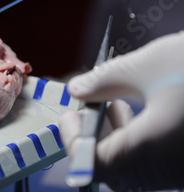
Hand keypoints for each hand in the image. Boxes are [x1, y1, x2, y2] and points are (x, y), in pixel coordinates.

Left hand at [60, 31, 183, 190]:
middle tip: (94, 104)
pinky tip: (149, 109)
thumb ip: (105, 81)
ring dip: (119, 137)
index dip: (73, 138)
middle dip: (95, 136)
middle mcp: (168, 172)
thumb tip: (77, 90)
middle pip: (114, 169)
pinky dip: (144, 141)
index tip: (69, 112)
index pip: (90, 163)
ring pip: (139, 167)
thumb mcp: (148, 65)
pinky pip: (162, 163)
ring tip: (120, 101)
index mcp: (149, 153)